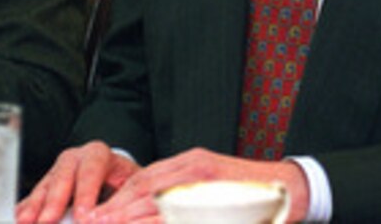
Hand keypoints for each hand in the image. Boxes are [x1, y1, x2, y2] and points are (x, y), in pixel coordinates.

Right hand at [16, 140, 138, 223]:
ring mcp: (55, 173)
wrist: (113, 180)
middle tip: (48, 222)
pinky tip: (19, 221)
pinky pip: (30, 200)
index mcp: (98, 155)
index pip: (91, 171)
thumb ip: (120, 200)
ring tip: (26, 223)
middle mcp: (74, 159)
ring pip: (42, 189)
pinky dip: (25, 212)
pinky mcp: (42, 189)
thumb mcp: (130, 187)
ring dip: (34, 209)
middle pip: (62, 178)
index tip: (83, 217)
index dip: (86, 194)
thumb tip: (110, 217)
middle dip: (54, 202)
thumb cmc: (122, 184)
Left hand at [70, 148, 309, 223]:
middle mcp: (195, 167)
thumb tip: (149, 211)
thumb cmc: (250, 195)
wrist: (291, 191)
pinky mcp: (214, 199)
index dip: (117, 198)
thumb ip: (182, 197)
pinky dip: (157, 220)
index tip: (94, 215)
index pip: (144, 178)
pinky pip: (176, 213)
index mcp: (192, 163)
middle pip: (144, 186)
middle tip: (89, 223)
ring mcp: (205, 182)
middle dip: (114, 209)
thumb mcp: (211, 190)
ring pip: (155, 199)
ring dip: (128, 217)